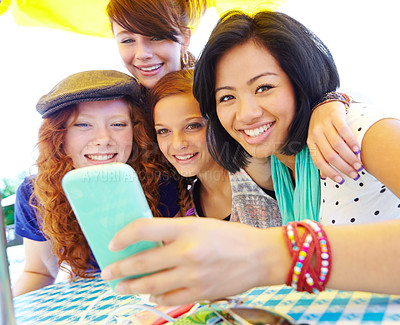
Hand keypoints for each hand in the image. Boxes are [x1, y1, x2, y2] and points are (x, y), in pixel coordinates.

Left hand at [101, 217, 277, 304]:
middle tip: (107, 273)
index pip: (144, 229)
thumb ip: (175, 233)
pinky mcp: (200, 292)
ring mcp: (193, 275)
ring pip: (151, 285)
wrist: (260, 256)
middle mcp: (187, 252)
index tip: (112, 243)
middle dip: (120, 269)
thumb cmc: (231, 236)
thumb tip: (148, 243)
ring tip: (121, 287)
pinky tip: (150, 296)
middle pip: (142, 261)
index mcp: (187, 228)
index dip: (123, 235)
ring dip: (132, 286)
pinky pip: (169, 298)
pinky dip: (155, 298)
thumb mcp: (201, 225)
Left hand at [308, 101, 362, 182]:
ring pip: (337, 145)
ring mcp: (325, 125)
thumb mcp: (316, 140)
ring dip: (349, 157)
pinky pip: (343, 131)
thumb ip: (320, 156)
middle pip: (330, 155)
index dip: (330, 172)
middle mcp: (316, 134)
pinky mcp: (335, 116)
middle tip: (354, 174)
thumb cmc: (321, 125)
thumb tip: (324, 176)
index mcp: (310, 142)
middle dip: (343, 167)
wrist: (323, 101)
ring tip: (358, 164)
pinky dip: (351, 142)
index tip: (341, 180)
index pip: (318, 161)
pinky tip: (357, 149)